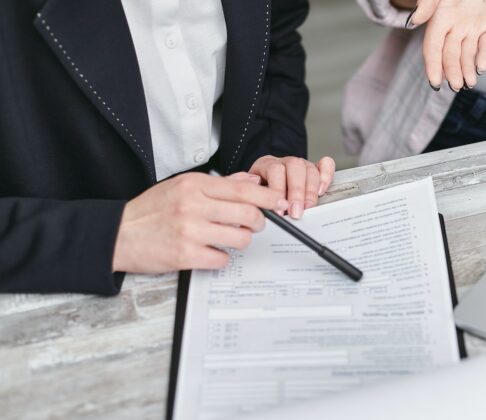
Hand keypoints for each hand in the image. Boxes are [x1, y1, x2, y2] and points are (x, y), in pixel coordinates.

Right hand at [112, 172, 288, 273]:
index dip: (267, 197)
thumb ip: (219, 184)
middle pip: (248, 214)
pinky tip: (210, 252)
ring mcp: (190, 231)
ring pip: (240, 238)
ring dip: (240, 241)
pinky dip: (221, 258)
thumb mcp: (182, 186)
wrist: (117, 234)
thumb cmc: (151, 210)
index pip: (243, 189)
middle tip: (253, 225)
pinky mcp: (185, 255)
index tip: (278, 203)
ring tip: (228, 238)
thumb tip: (251, 181)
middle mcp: (193, 205)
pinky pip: (222, 259)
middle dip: (258, 222)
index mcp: (194, 185)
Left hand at [248, 155, 334, 218]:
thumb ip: (255, 198)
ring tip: (308, 208)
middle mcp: (285, 162)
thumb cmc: (258, 193)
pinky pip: (326, 164)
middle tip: (296, 212)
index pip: (275, 170)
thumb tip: (261, 207)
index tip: (279, 210)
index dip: (278, 191)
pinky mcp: (315, 168)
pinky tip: (322, 190)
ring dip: (310, 191)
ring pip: (310, 169)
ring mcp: (301, 164)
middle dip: (297, 192)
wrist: (261, 187)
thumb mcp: (251, 194)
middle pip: (295, 167)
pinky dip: (326, 176)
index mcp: (266, 164)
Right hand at [408, 0, 485, 91]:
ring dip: (467, 70)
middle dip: (453, 72)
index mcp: (439, 21)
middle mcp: (455, 28)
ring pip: (468, 54)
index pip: (433, 48)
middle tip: (456, 86)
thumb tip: (414, 21)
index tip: (434, 82)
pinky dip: (485, 56)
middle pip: (451, 55)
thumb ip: (427, 4)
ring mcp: (472, 28)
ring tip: (469, 84)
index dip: (433, 66)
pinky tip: (482, 68)